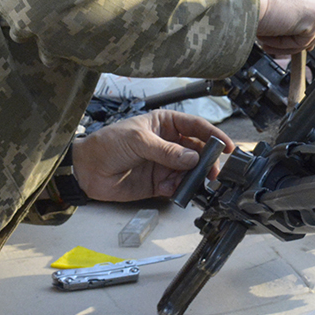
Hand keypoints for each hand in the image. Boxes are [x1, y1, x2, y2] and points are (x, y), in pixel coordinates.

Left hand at [71, 110, 234, 200]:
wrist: (86, 170)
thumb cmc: (107, 144)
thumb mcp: (138, 140)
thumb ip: (166, 151)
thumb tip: (192, 158)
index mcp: (165, 124)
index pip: (196, 126)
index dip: (214, 136)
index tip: (227, 147)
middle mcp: (169, 143)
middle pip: (198, 151)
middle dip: (207, 161)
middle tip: (213, 171)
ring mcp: (165, 164)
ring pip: (191, 171)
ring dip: (196, 177)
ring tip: (196, 182)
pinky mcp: (159, 184)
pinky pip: (178, 187)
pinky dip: (181, 190)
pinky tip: (177, 191)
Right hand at [246, 0, 314, 53]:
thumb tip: (290, 11)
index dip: (295, 15)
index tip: (280, 24)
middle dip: (294, 29)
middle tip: (272, 35)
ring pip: (313, 30)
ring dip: (288, 40)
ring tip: (266, 41)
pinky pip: (305, 41)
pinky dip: (285, 45)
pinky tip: (267, 41)